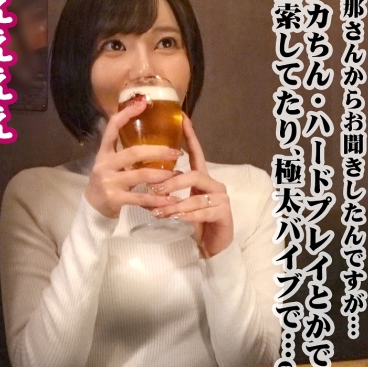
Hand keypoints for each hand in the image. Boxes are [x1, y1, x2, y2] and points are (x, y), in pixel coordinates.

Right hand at [85, 100, 184, 218]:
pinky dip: (157, 200)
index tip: (143, 103)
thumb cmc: (108, 181)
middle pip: (134, 152)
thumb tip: (154, 138)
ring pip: (140, 175)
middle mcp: (105, 164)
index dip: (126, 114)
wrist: (93, 208)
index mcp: (104, 152)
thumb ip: (127, 153)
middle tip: (176, 152)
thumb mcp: (112, 164)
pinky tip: (170, 200)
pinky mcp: (114, 199)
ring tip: (175, 175)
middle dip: (158, 151)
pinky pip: (140, 198)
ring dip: (161, 175)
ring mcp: (109, 182)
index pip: (112, 128)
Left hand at [149, 114, 233, 257]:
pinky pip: (202, 212)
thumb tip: (143, 182)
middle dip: (173, 182)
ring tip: (159, 210)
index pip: (196, 153)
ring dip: (175, 203)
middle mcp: (215, 185)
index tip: (182, 119)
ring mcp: (222, 199)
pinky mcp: (223, 214)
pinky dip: (185, 216)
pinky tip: (174, 219)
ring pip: (196, 195)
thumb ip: (168, 192)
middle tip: (155, 189)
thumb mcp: (178, 204)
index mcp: (203, 178)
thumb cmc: (194, 224)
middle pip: (195, 174)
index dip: (190, 137)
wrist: (212, 247)